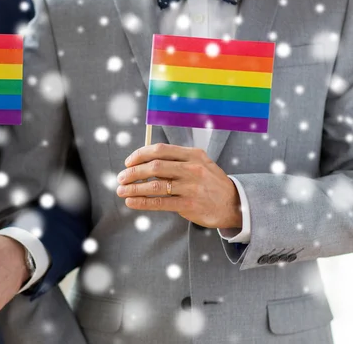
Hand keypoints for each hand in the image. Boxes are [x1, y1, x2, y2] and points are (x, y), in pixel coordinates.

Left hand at [116, 143, 241, 228]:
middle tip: (121, 178)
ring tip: (121, 191)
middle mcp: (192, 169)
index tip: (128, 162)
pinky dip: (142, 202)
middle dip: (133, 172)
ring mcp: (191, 187)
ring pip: (154, 185)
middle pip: (154, 166)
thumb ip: (176, 160)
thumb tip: (145, 161)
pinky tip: (131, 202)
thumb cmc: (211, 182)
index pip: (160, 150)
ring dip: (134, 188)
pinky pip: (160, 202)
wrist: (234, 204)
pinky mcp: (189, 205)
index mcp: (193, 155)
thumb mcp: (200, 163)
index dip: (140, 154)